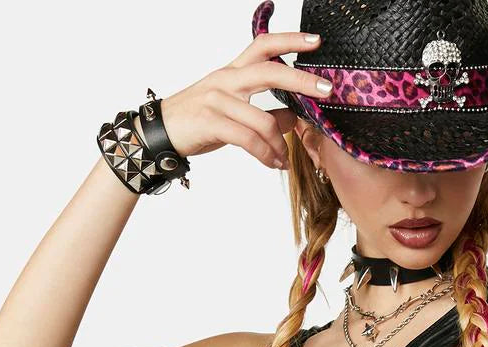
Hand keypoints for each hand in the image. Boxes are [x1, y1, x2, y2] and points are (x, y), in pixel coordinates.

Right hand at [157, 30, 333, 169]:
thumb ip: (265, 112)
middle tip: (326, 90)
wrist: (161, 133)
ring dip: (281, 144)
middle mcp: (227, 79)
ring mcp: (218, 99)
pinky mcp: (211, 122)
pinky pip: (249, 140)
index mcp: (233, 71)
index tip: (316, 42)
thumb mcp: (233, 112)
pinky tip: (274, 163)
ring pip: (264, 120)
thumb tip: (294, 116)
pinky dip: (267, 155)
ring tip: (284, 159)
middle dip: (302, 80)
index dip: (290, 40)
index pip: (263, 46)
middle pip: (270, 71)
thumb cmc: (198, 121)